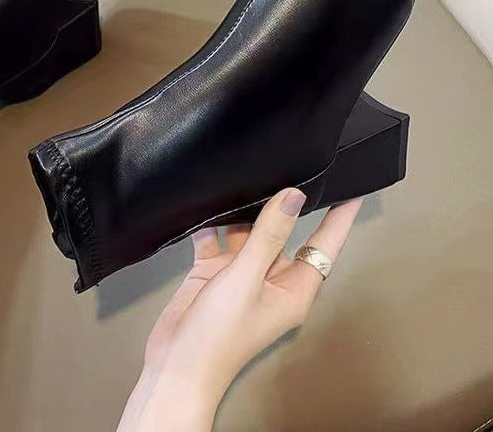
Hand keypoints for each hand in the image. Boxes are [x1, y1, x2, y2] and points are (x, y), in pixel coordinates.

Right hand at [117, 188, 362, 431]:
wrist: (175, 365)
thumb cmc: (220, 333)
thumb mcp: (247, 279)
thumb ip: (269, 235)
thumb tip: (293, 196)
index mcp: (293, 288)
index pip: (326, 244)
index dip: (339, 216)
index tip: (352, 186)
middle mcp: (271, 278)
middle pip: (284, 233)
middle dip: (284, 203)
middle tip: (292, 163)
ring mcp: (241, 275)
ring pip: (248, 232)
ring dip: (242, 210)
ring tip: (246, 171)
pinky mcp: (213, 272)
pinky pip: (216, 239)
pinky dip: (210, 223)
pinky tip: (205, 200)